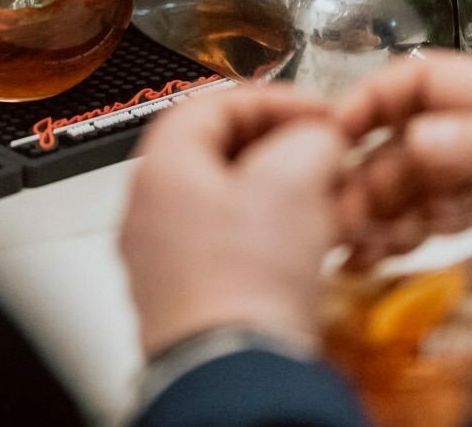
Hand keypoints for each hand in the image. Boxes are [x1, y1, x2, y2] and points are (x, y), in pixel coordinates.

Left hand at [119, 87, 346, 356]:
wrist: (237, 371)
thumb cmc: (247, 279)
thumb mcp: (295, 178)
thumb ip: (309, 137)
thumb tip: (317, 136)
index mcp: (160, 167)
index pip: (213, 102)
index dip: (275, 99)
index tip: (317, 113)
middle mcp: (148, 211)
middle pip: (217, 154)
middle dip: (279, 149)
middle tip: (322, 155)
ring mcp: (161, 261)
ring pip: (225, 204)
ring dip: (278, 195)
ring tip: (323, 203)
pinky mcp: (187, 302)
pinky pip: (227, 251)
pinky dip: (268, 239)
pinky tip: (304, 251)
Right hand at [334, 52, 471, 283]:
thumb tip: (421, 137)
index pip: (425, 78)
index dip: (375, 95)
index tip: (333, 128)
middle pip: (410, 136)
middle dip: (365, 166)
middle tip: (332, 205)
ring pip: (414, 185)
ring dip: (372, 207)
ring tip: (345, 239)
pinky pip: (434, 228)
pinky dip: (397, 239)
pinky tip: (372, 256)